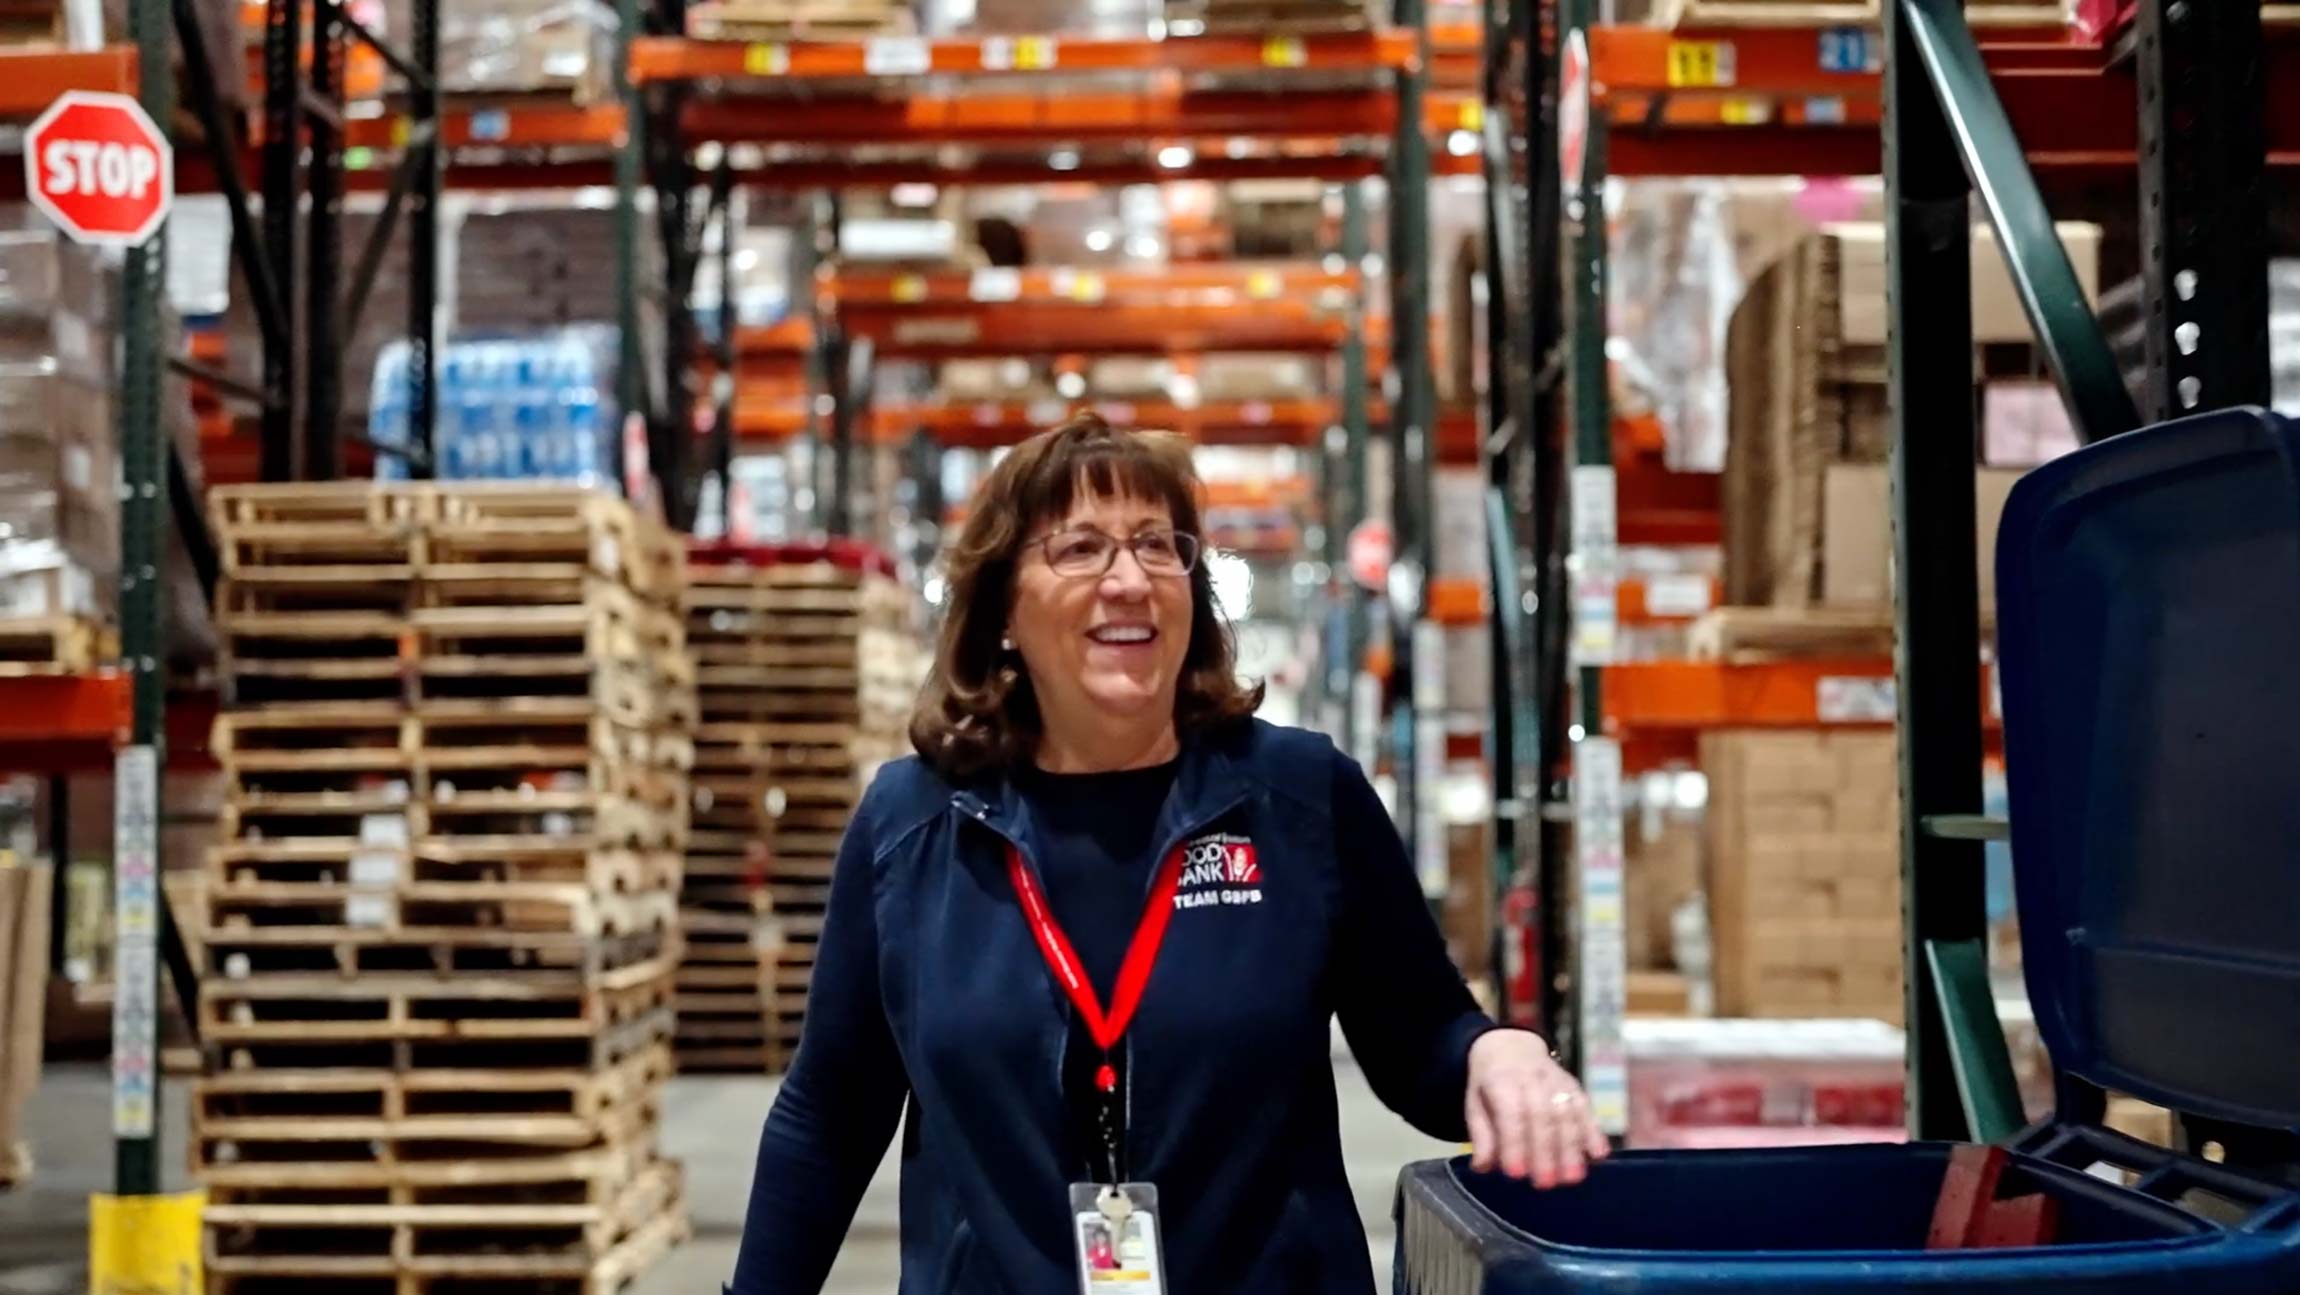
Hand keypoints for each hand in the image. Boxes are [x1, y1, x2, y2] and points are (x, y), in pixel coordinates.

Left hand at [1464, 1030, 1609, 1188]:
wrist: (1509, 1046)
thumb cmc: (1490, 1084)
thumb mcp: (1474, 1104)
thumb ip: (1481, 1136)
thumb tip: (1483, 1167)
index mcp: (1501, 1080)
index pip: (1510, 1113)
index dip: (1514, 1143)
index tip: (1516, 1173)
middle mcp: (1531, 1077)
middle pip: (1542, 1115)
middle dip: (1545, 1151)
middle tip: (1545, 1183)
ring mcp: (1556, 1080)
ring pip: (1567, 1113)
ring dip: (1571, 1147)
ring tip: (1571, 1177)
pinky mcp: (1575, 1086)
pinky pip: (1586, 1108)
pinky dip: (1594, 1132)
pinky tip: (1598, 1155)